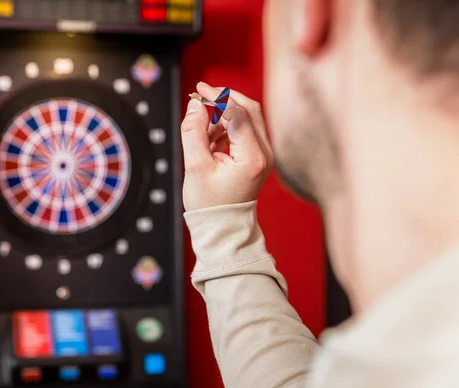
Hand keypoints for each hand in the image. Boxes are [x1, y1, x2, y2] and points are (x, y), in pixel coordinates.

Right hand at [181, 82, 273, 211]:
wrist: (224, 227)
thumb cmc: (210, 204)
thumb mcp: (195, 167)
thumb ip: (193, 132)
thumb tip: (196, 104)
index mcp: (252, 157)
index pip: (237, 114)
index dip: (217, 97)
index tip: (198, 89)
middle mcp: (265, 153)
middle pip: (249, 109)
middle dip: (224, 99)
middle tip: (201, 95)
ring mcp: (264, 154)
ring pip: (247, 117)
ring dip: (223, 115)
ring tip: (202, 135)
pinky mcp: (258, 154)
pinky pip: (244, 129)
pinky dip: (227, 127)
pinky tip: (210, 141)